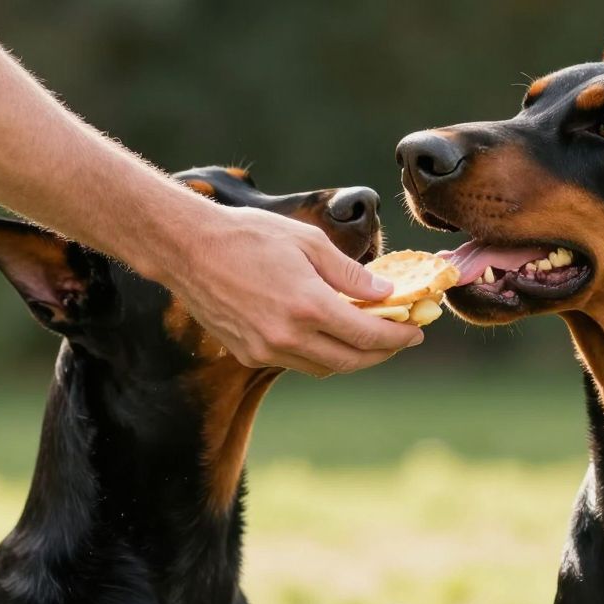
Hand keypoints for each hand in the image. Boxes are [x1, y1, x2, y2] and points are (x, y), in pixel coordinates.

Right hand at [169, 205, 422, 375]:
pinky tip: (327, 334)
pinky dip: (319, 354)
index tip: (416, 331)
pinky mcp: (247, 354)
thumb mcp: (308, 243)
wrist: (187, 249)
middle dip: (382, 353)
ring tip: (367, 336)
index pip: (368, 335)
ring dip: (351, 357)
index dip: (398, 337)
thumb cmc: (248, 235)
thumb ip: (350, 274)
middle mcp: (288, 336)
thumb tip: (385, 295)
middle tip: (399, 338)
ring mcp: (265, 350)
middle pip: (350, 361)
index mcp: (308, 305)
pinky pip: (296, 363)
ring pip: (324, 368)